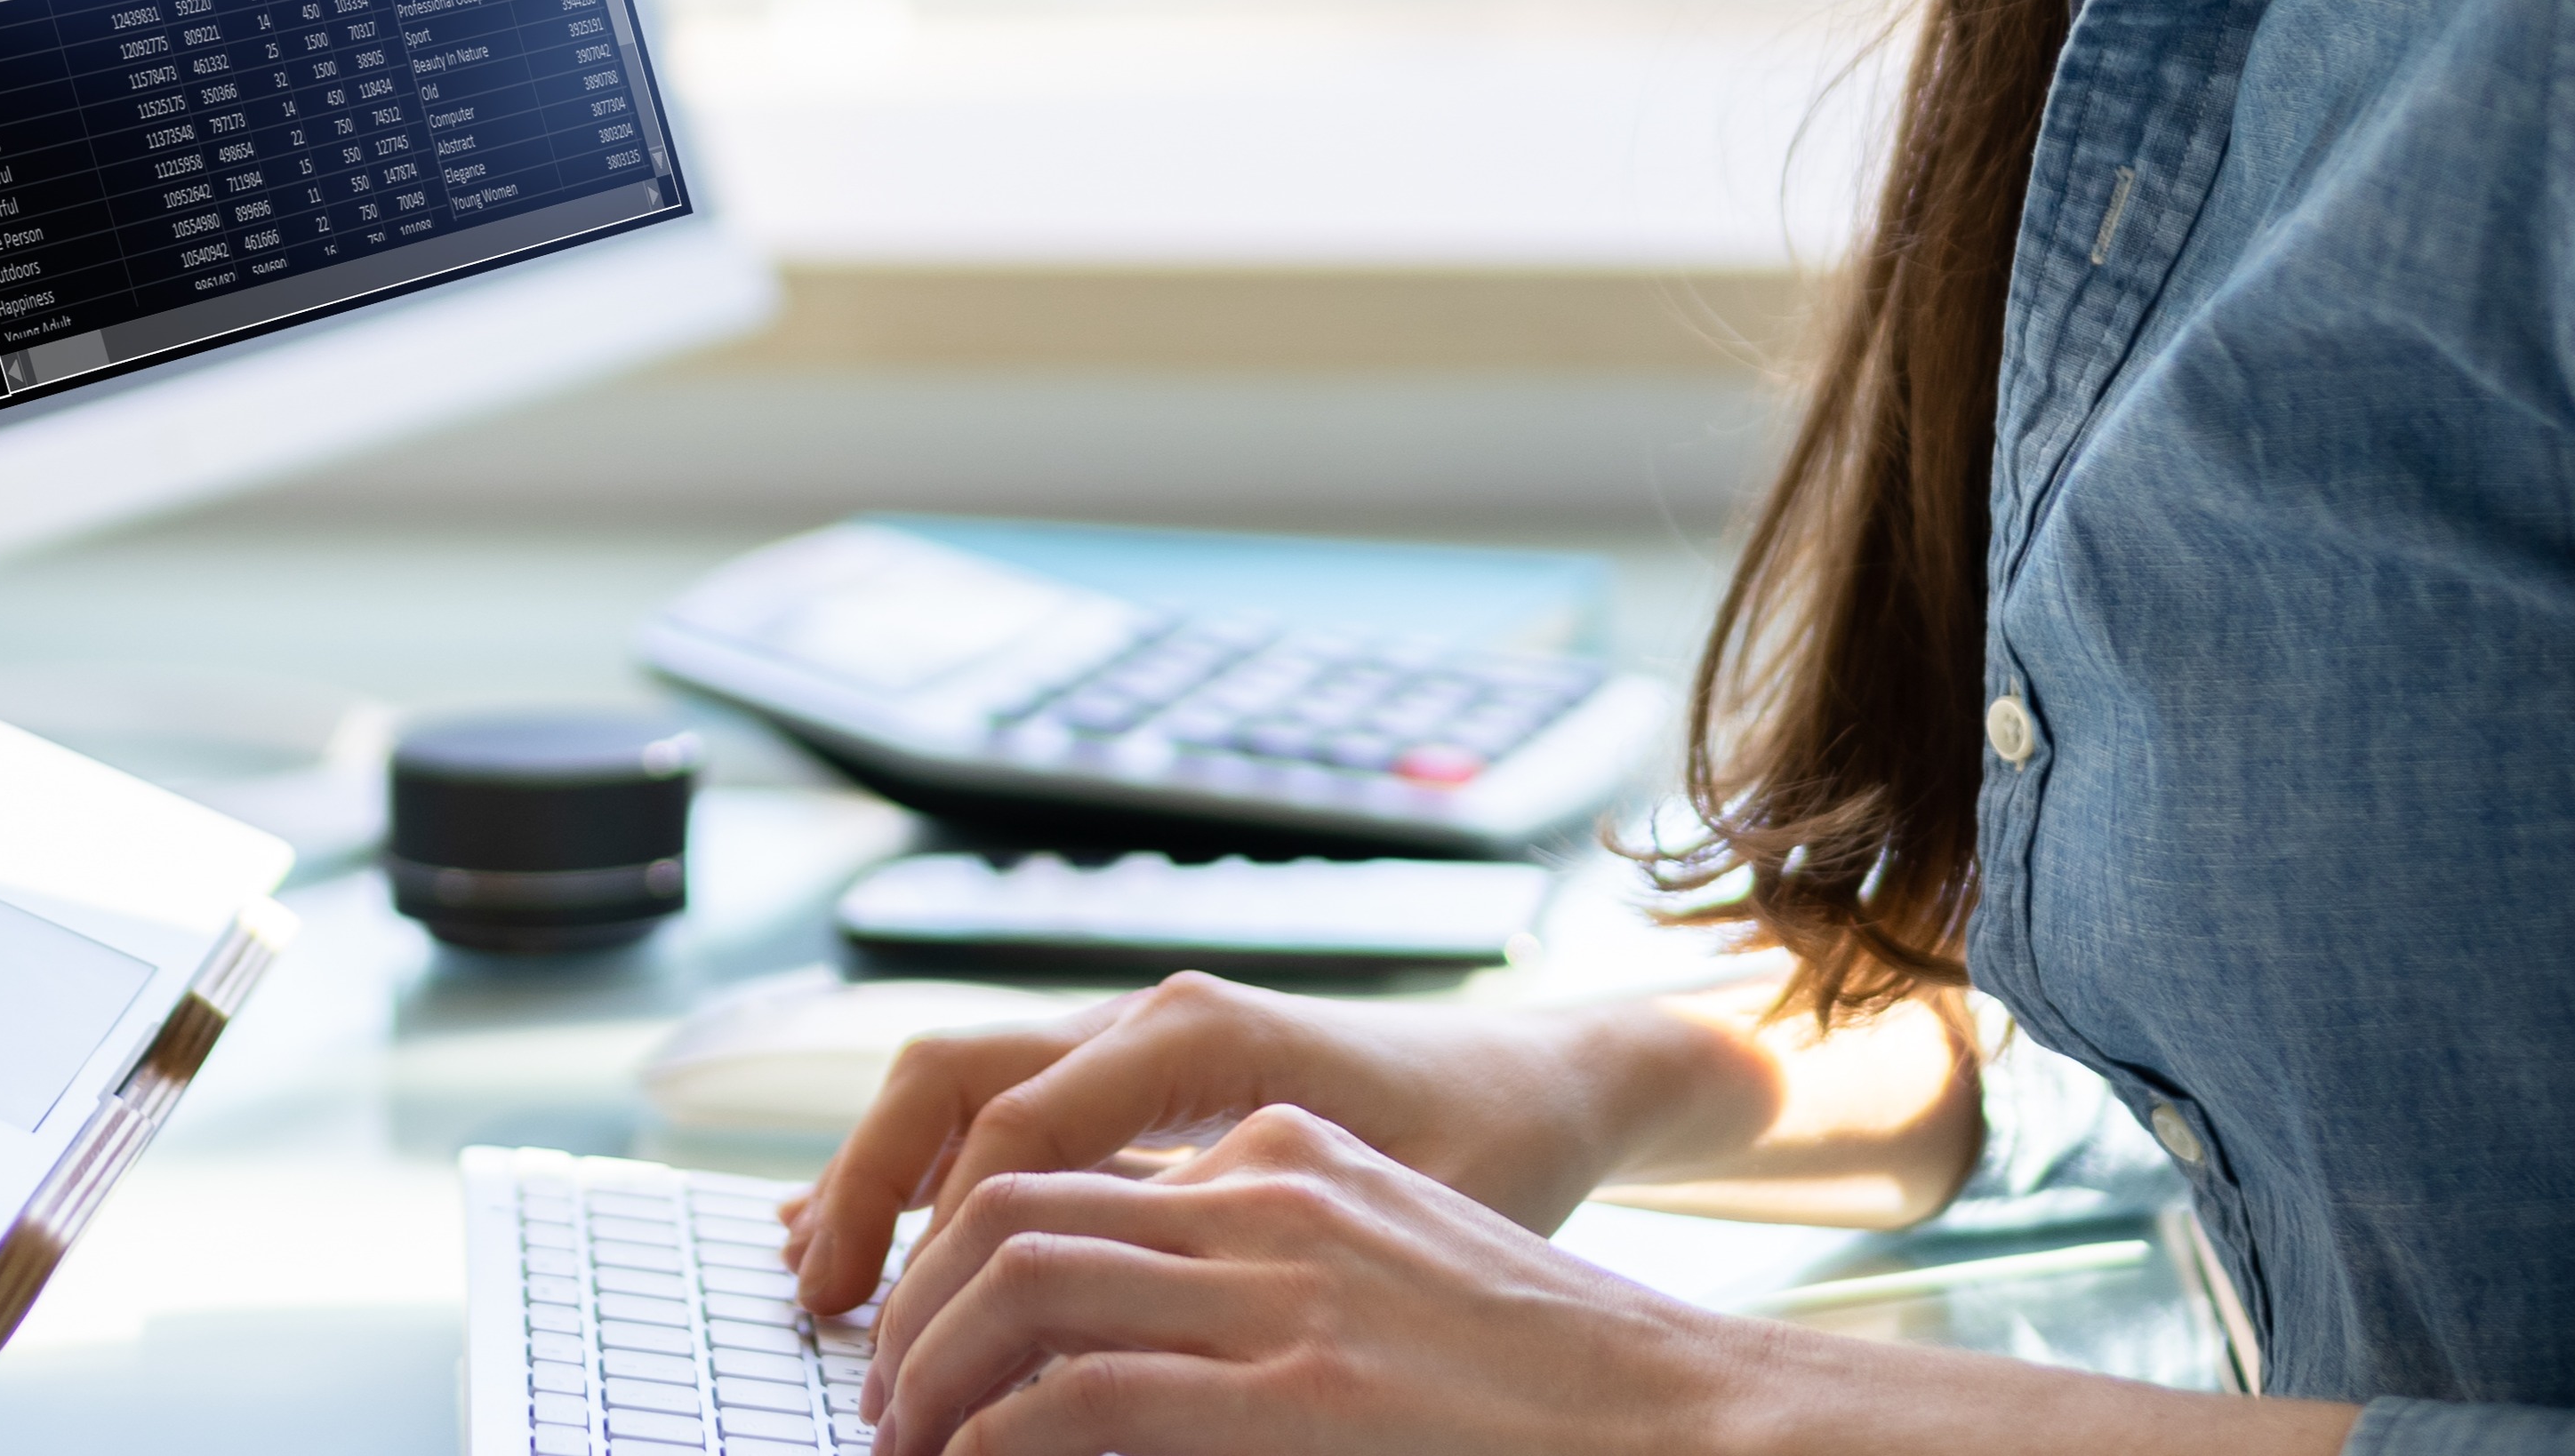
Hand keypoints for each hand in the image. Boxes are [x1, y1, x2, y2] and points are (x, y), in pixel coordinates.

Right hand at [782, 972, 1715, 1319]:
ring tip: (821, 1279)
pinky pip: (1003, 1099)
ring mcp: (1138, 1034)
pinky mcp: (1140, 1073)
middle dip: (869, 1186)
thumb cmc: (1493, 1154)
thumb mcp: (1381, 1217)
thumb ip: (1245, 1250)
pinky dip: (928, 1162)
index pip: (1015, 1127)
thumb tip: (1126, 1329)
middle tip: (821, 1304)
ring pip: (960, 1081)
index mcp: (1202, 1036)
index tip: (904, 1342)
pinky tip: (874, 1230)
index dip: (939, 1237)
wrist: (1550, 1084)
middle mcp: (1151, 1014)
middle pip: (952, 1076)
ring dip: (882, 1174)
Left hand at [854, 1101, 1722, 1455]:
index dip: (950, 1244)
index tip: (912, 1330)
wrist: (1691, 1410)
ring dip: (931, 1368)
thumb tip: (1095, 1354)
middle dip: (910, 1300)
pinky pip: (1085, 1387)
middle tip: (883, 1398)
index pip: (1059, 1163)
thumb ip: (1247, 1274)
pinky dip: (999, 1430)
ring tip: (906, 1440)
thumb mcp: (1375, 1271)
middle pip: (1008, 1200)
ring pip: (1019, 1277)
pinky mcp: (1302, 1385)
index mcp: (1281, 1148)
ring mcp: (1284, 1279)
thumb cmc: (1538, 1369)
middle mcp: (1268, 1185)